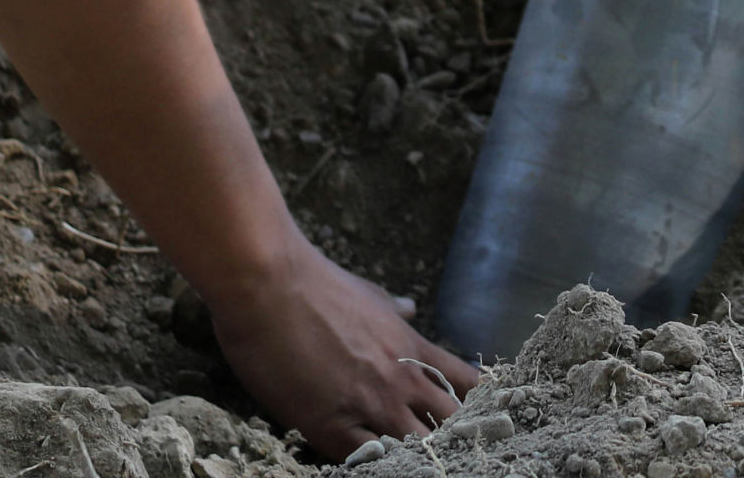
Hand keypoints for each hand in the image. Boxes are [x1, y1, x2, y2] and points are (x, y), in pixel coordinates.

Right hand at [207, 235, 478, 456]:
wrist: (267, 285)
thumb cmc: (313, 283)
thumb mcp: (366, 293)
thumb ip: (391, 309)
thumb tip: (410, 307)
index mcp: (411, 348)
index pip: (468, 384)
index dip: (476, 403)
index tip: (474, 413)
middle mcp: (400, 380)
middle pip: (451, 425)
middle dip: (452, 438)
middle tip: (444, 445)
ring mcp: (368, 405)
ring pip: (416, 449)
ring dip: (414, 454)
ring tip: (409, 457)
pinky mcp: (330, 427)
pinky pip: (366, 460)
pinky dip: (374, 462)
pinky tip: (371, 461)